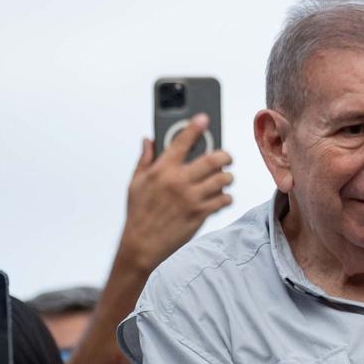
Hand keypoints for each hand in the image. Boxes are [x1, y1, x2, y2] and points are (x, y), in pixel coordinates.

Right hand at [119, 114, 233, 272]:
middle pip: (214, 158)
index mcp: (162, 170)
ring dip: (227, 177)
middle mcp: (179, 181)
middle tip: (225, 158)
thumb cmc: (138, 213)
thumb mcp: (135, 183)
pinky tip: (220, 197)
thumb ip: (145, 160)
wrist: (142, 244)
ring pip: (224, 179)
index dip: (195, 127)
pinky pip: (224, 199)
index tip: (204, 118)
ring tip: (223, 179)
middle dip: (225, 156)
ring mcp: (192, 197)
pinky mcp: (201, 213)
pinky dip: (226, 197)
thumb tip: (148, 140)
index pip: (182, 141)